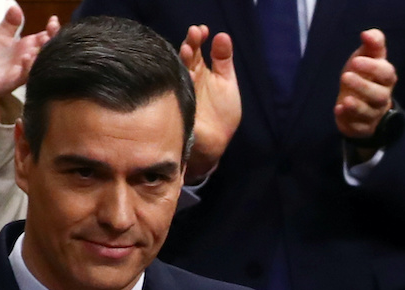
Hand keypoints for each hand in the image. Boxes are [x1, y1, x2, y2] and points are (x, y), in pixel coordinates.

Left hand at [0, 6, 60, 121]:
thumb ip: (8, 24)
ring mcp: (22, 71)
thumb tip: (14, 7)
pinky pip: (23, 75)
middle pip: (46, 50)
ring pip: (38, 63)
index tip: (53, 20)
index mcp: (27, 47)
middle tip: (50, 31)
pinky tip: (26, 57)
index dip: (52, 29)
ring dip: (42, 53)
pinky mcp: (12, 82)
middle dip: (52, 40)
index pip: (45, 37)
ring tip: (43, 40)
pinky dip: (27, 67)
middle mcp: (28, 59)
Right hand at [179, 25, 240, 183]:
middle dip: (189, 44)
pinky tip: (188, 74)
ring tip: (188, 49)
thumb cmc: (221, 115)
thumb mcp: (227, 83)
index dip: (197, 38)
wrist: (216, 144)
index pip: (194, 49)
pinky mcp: (177, 108)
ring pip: (177, 73)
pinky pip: (177, 94)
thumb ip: (224, 60)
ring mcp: (180, 93)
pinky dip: (182, 83)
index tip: (203, 30)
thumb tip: (222, 36)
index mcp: (198, 71)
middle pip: (184, 57)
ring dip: (182, 60)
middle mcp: (186, 79)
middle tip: (194, 34)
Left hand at [334, 29, 396, 156]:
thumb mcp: (367, 58)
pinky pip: (358, 126)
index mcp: (386, 78)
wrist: (359, 105)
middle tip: (345, 76)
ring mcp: (372, 114)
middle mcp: (382, 97)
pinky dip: (348, 118)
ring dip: (357, 106)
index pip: (385, 73)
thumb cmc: (364, 76)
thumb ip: (372, 45)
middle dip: (363, 86)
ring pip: (369, 112)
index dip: (372, 67)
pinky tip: (338, 109)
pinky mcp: (361, 127)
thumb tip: (367, 33)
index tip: (355, 60)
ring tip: (345, 99)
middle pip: (379, 95)